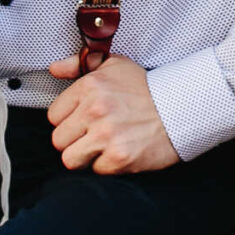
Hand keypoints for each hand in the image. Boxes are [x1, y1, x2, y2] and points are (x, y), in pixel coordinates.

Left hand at [44, 54, 178, 173]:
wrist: (181, 108)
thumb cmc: (146, 88)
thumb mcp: (114, 65)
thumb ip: (79, 64)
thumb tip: (54, 69)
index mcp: (89, 87)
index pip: (53, 116)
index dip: (68, 120)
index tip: (83, 120)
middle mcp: (95, 110)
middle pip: (58, 140)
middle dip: (74, 140)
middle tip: (93, 135)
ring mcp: (106, 135)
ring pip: (70, 159)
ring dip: (85, 156)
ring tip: (102, 147)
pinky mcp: (119, 157)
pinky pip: (96, 170)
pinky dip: (107, 165)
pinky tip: (121, 151)